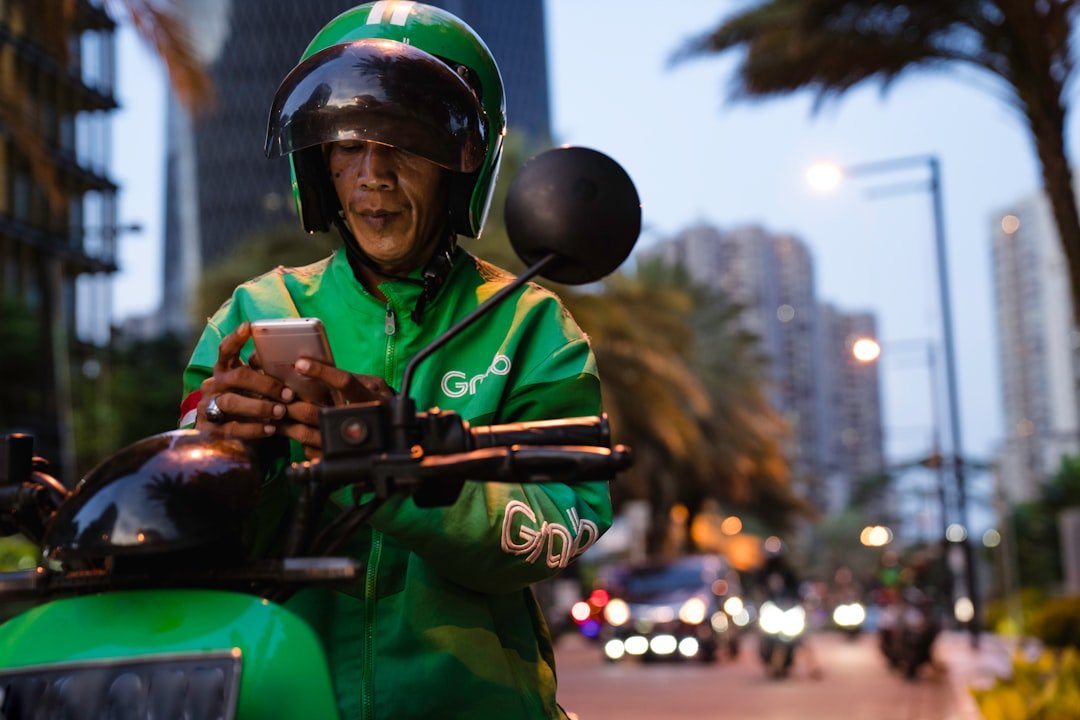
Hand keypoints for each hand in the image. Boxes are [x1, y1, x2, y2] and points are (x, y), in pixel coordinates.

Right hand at [196, 322, 294, 438]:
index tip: (248, 327)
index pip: (226, 349)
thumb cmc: (250, 405)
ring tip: (281, 412)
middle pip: (237, 376)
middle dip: (265, 384)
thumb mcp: (255, 389)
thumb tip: (294, 364)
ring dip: (260, 406)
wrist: (229, 438)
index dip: (235, 338)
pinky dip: (253, 428)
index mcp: (224, 370)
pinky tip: (271, 428)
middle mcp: (213, 384)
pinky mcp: (209, 428)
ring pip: (232, 401)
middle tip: (288, 393)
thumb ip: (265, 376)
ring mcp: (207, 406)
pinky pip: (232, 427)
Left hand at [277, 357, 394, 458]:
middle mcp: (358, 421)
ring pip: (307, 434)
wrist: (394, 435)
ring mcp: (346, 443)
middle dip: (293, 404)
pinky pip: (309, 450)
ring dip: (286, 423)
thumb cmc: (379, 403)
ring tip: (275, 412)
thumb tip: (319, 367)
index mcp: (371, 399)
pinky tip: (286, 429)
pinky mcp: (336, 457)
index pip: (345, 382)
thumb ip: (351, 378)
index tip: (300, 364)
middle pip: (318, 412)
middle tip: (279, 395)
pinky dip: (296, 439)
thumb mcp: (374, 385)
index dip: (322, 372)